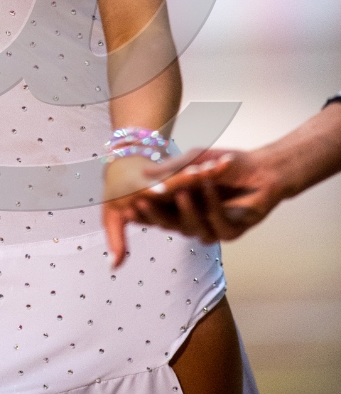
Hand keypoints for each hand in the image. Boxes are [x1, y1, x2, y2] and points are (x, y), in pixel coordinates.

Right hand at [103, 147, 284, 263]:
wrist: (263, 169)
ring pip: (193, 229)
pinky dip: (213, 204)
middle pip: (170, 225)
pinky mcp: (231, 232)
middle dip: (156, 215)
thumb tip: (141, 174)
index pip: (158, 211)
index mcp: (182, 205)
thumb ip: (170, 170)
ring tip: (182, 192)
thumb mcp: (194, 161)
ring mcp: (212, 227)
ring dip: (187, 211)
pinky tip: (210, 187)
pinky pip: (217, 225)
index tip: (131, 200)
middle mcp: (195, 218)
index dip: (145, 208)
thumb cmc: (227, 163)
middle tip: (143, 204)